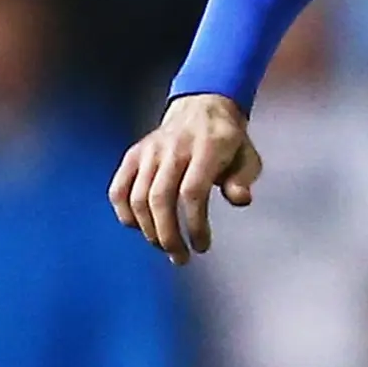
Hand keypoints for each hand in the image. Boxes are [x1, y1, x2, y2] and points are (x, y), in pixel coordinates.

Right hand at [108, 93, 263, 264]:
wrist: (202, 108)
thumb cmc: (228, 142)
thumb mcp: (248, 157)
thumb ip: (244, 179)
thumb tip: (240, 200)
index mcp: (206, 148)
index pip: (193, 192)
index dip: (195, 225)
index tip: (202, 246)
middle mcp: (173, 148)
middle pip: (160, 199)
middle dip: (168, 235)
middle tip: (181, 258)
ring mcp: (150, 151)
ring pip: (138, 198)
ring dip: (149, 230)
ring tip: (166, 247)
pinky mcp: (134, 155)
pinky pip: (119, 188)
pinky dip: (124, 213)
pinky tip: (139, 228)